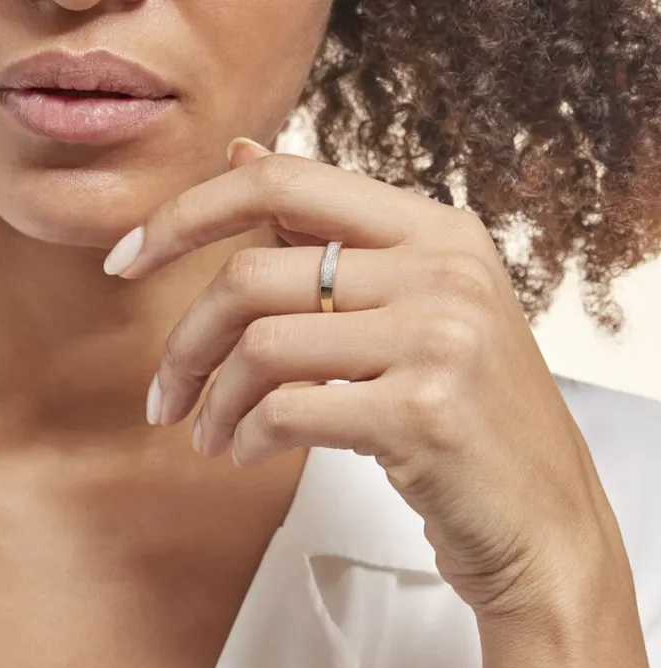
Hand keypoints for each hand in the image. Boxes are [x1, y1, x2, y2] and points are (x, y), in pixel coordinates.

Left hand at [104, 138, 622, 617]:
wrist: (541, 518)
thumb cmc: (466, 413)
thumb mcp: (413, 307)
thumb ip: (326, 233)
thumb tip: (241, 149)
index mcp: (433, 230)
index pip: (282, 179)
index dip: (186, 214)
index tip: (126, 260)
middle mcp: (441, 270)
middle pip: (252, 275)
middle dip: (185, 342)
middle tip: (165, 394)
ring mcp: (438, 338)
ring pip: (261, 347)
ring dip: (213, 401)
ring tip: (207, 435)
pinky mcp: (423, 413)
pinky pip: (288, 410)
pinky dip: (248, 436)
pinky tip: (248, 453)